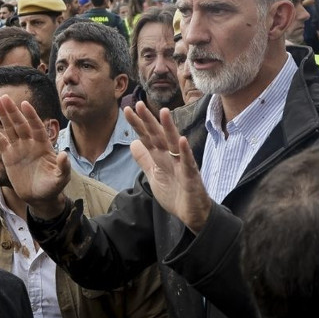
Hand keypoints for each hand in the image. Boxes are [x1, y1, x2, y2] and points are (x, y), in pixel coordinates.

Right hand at [0, 95, 69, 217]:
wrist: (40, 196)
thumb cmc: (53, 186)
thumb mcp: (61, 178)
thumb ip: (63, 167)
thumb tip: (64, 155)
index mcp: (43, 145)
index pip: (37, 127)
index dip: (31, 116)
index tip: (25, 104)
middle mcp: (30, 143)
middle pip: (20, 124)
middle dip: (13, 111)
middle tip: (4, 97)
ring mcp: (19, 148)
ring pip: (10, 128)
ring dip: (4, 116)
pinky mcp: (9, 156)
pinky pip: (0, 141)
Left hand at [125, 102, 212, 233]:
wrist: (192, 213)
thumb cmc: (176, 192)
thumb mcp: (154, 175)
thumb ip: (145, 159)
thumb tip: (133, 143)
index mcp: (161, 157)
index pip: (147, 137)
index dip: (137, 125)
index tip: (127, 110)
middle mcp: (171, 157)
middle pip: (158, 136)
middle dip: (149, 121)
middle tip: (138, 104)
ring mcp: (182, 165)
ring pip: (174, 144)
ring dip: (169, 128)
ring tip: (163, 112)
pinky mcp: (191, 176)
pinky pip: (188, 163)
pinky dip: (185, 152)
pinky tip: (182, 140)